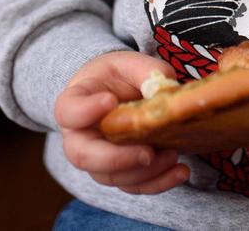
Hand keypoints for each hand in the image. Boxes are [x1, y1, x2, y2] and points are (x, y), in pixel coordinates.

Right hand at [53, 50, 188, 194]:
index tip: (110, 100)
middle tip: (147, 153)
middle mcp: (79, 137)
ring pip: (111, 177)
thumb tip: (163, 88)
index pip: (68, 111)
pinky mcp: (119, 173)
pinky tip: (181, 171)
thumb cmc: (117, 77)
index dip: (85, 110)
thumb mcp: (128, 63)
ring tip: (172, 155)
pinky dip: (158, 183)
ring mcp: (97, 159)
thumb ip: (143, 70)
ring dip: (144, 172)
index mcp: (74, 103)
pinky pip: (133, 185)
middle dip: (116, 159)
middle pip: (83, 156)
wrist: (116, 94)